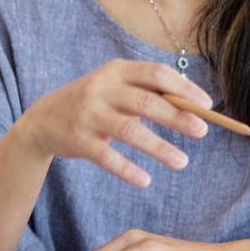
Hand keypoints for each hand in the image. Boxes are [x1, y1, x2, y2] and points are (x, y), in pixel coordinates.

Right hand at [10, 60, 213, 187]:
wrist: (42, 120)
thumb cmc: (93, 102)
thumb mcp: (115, 87)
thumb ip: (148, 92)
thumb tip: (194, 105)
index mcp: (116, 70)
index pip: (156, 74)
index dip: (184, 89)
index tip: (207, 104)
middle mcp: (100, 88)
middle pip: (146, 102)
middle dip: (177, 117)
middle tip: (203, 131)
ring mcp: (88, 114)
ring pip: (130, 131)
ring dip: (159, 147)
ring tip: (182, 162)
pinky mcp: (78, 140)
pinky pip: (107, 157)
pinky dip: (128, 170)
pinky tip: (146, 180)